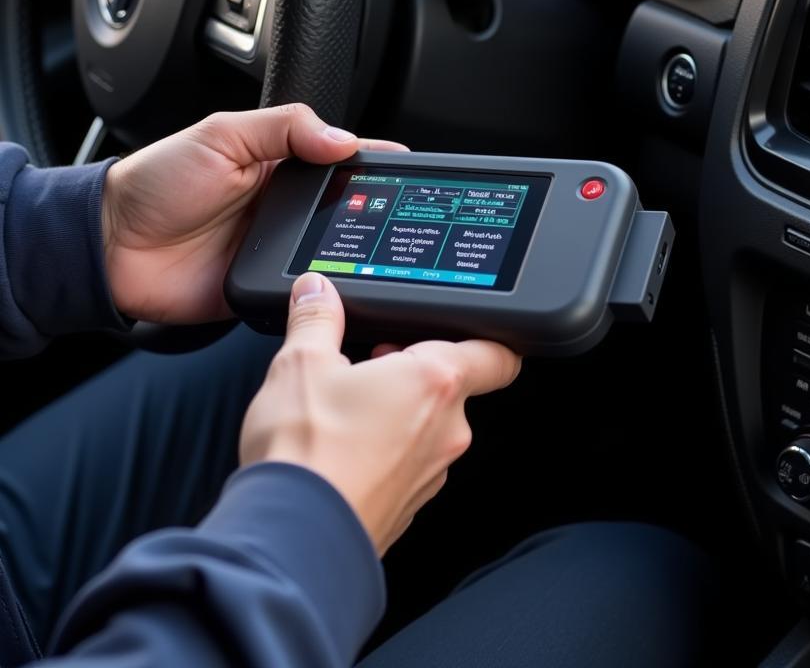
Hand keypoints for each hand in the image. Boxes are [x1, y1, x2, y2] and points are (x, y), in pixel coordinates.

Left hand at [102, 105, 406, 322]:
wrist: (112, 248)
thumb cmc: (157, 183)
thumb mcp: (222, 134)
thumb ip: (285, 128)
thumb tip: (344, 140)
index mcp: (281, 163)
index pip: (341, 157)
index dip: (374, 160)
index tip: (410, 167)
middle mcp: (287, 205)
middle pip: (348, 206)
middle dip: (377, 209)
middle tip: (406, 213)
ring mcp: (281, 247)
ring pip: (337, 250)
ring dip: (358, 250)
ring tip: (389, 249)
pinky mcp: (268, 286)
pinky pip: (307, 289)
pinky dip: (327, 289)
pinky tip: (349, 283)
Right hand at [240, 273, 521, 553]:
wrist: (290, 539)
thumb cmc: (306, 452)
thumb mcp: (301, 363)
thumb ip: (316, 318)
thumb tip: (317, 291)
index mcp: (435, 382)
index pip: (498, 355)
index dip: (489, 338)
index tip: (466, 331)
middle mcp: (447, 429)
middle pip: (453, 387)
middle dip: (415, 372)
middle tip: (372, 364)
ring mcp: (431, 474)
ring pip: (430, 428)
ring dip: (400, 413)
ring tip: (345, 409)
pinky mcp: (409, 507)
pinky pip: (409, 465)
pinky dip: (385, 451)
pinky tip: (341, 450)